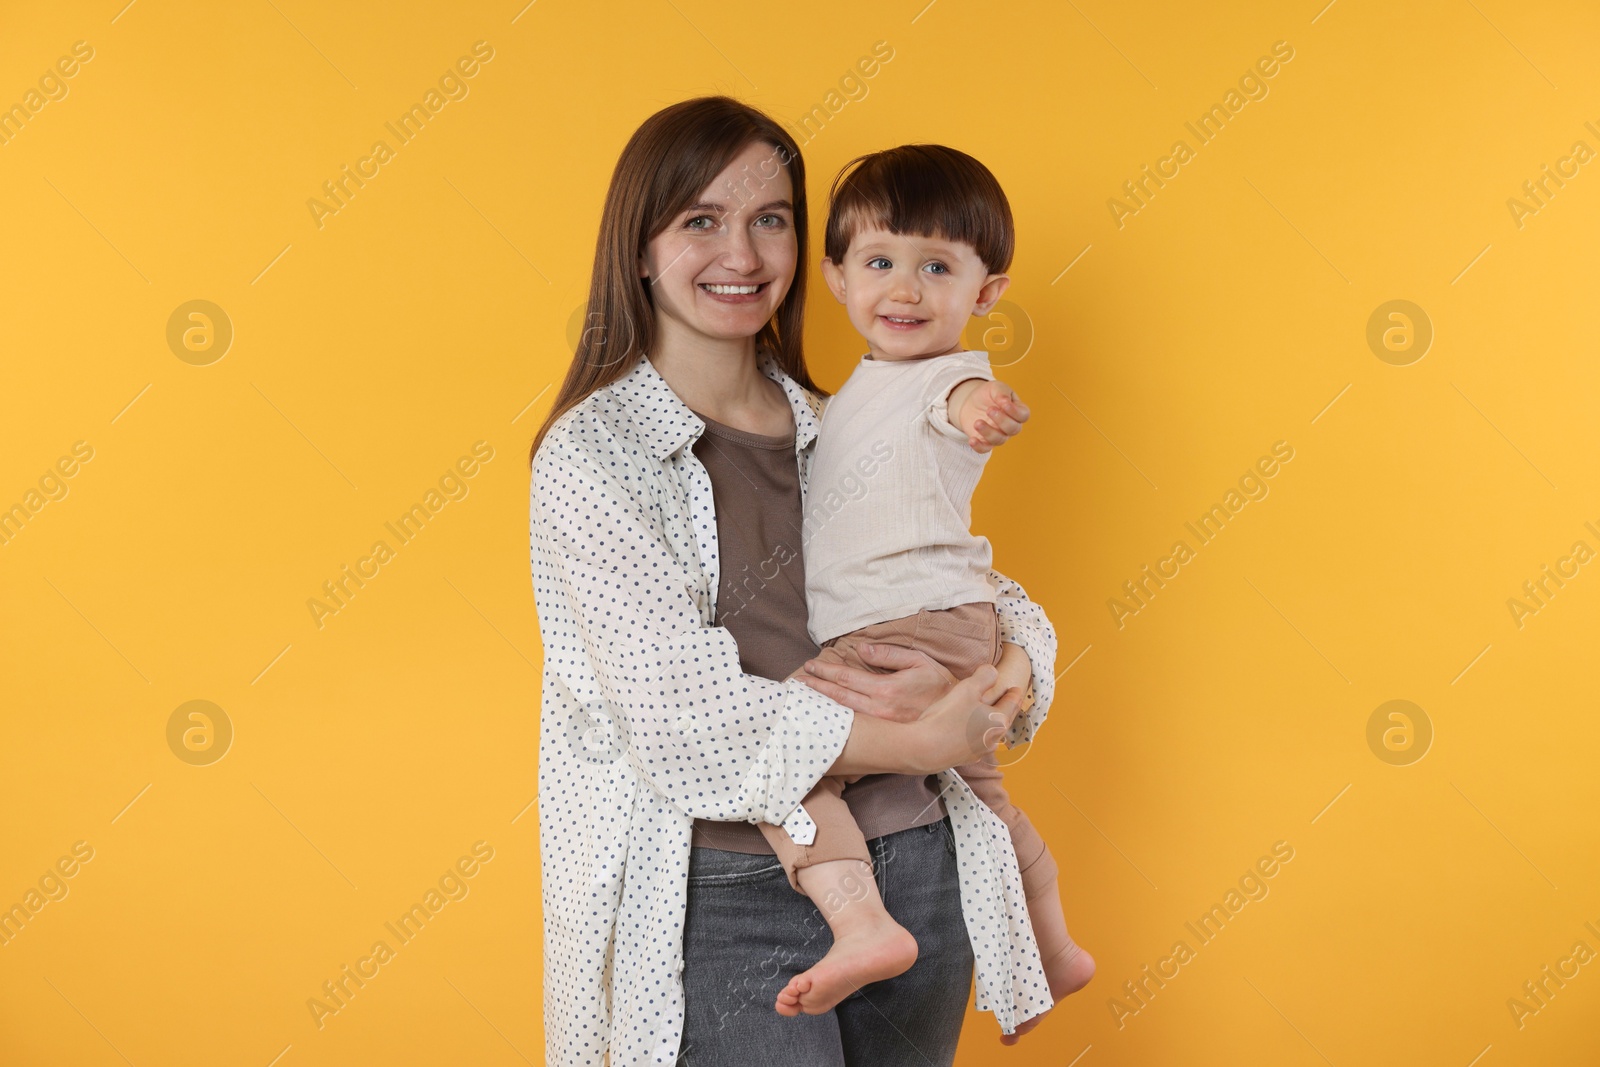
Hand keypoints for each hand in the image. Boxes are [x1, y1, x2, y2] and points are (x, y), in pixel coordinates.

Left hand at [793, 644, 957, 722]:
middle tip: (797, 681)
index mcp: (886, 690)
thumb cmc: (939, 686)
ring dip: (823, 703)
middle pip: (839, 698)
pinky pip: (855, 723)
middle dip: (816, 688)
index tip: (810, 665)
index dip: (826, 671)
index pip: (847, 679)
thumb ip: (889, 655)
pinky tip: (828, 713)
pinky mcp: (884, 733)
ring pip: (844, 713)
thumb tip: (862, 650)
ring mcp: (880, 725)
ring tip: (806, 696)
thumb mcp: (918, 661)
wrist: (959, 718)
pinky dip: (838, 716)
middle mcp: (879, 710)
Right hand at [904, 665, 1024, 773]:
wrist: (924, 749)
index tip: (1018, 688)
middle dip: (1007, 709)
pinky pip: (977, 742)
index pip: (1012, 704)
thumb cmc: (948, 717)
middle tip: (1009, 700)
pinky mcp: (965, 758)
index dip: (1015, 694)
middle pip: (1004, 720)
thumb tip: (993, 671)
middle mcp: (993, 739)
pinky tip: (970, 731)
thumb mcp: (967, 689)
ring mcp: (979, 751)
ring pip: (991, 733)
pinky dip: (978, 733)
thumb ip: (984, 677)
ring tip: (989, 715)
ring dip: (992, 722)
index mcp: (998, 721)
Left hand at [960, 381, 1029, 452]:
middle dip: (1002, 420)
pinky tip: (972, 440)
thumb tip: (1005, 402)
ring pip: (999, 440)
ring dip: (988, 432)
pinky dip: (979, 447)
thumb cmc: (988, 394)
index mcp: (1018, 410)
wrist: (971, 402)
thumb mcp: (995, 388)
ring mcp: (999, 435)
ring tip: (977, 422)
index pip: (1023, 415)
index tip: (1004, 404)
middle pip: (1013, 429)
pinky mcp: (985, 442)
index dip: (1015, 412)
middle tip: (989, 410)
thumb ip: (1001, 393)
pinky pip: (985, 449)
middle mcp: (1011, 425)